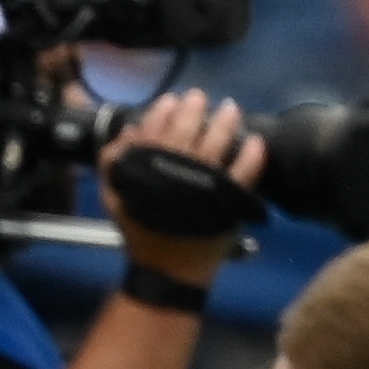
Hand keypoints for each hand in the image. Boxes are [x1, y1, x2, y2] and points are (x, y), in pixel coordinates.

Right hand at [100, 87, 268, 280]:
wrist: (167, 270)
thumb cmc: (143, 233)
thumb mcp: (115, 199)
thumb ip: (112, 164)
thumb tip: (126, 131)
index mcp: (147, 170)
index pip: (154, 130)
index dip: (163, 111)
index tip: (171, 101)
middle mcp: (175, 172)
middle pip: (186, 130)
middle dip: (193, 108)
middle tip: (199, 98)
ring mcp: (205, 185)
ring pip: (216, 144)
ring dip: (225, 122)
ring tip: (230, 109)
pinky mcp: (229, 200)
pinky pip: (244, 172)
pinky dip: (252, 155)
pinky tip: (255, 142)